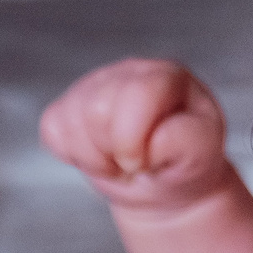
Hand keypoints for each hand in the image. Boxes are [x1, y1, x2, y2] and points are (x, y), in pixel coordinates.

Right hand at [40, 59, 235, 211]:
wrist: (162, 182)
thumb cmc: (184, 162)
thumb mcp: (200, 155)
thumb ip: (185, 141)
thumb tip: (152, 137)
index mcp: (168, 76)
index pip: (138, 93)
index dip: (132, 140)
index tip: (144, 164)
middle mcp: (130, 71)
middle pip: (98, 109)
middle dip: (114, 151)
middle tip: (134, 164)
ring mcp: (95, 84)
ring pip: (71, 120)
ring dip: (95, 157)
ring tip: (119, 161)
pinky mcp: (68, 104)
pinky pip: (52, 129)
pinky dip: (73, 154)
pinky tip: (100, 154)